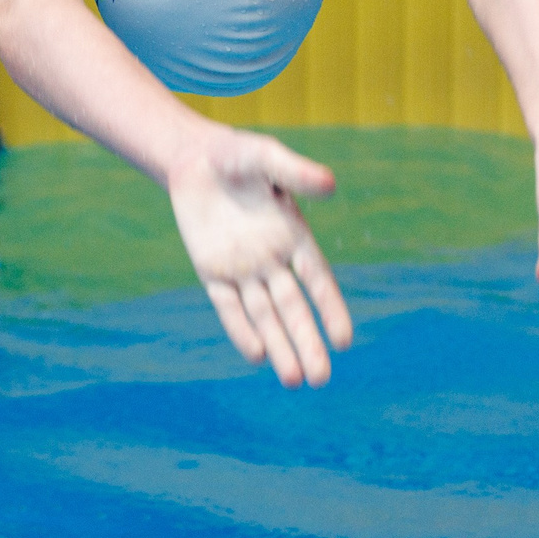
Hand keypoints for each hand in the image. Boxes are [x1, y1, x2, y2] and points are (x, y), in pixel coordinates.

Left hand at [166, 129, 354, 386]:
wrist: (194, 159)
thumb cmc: (238, 156)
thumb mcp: (266, 158)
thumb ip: (295, 172)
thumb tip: (329, 184)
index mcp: (294, 237)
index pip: (318, 282)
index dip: (331, 310)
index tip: (344, 341)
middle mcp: (272, 260)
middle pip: (293, 310)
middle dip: (306, 343)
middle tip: (320, 379)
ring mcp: (242, 269)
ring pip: (264, 316)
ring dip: (279, 347)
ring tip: (294, 381)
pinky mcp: (212, 272)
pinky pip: (228, 306)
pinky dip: (240, 329)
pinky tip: (256, 355)